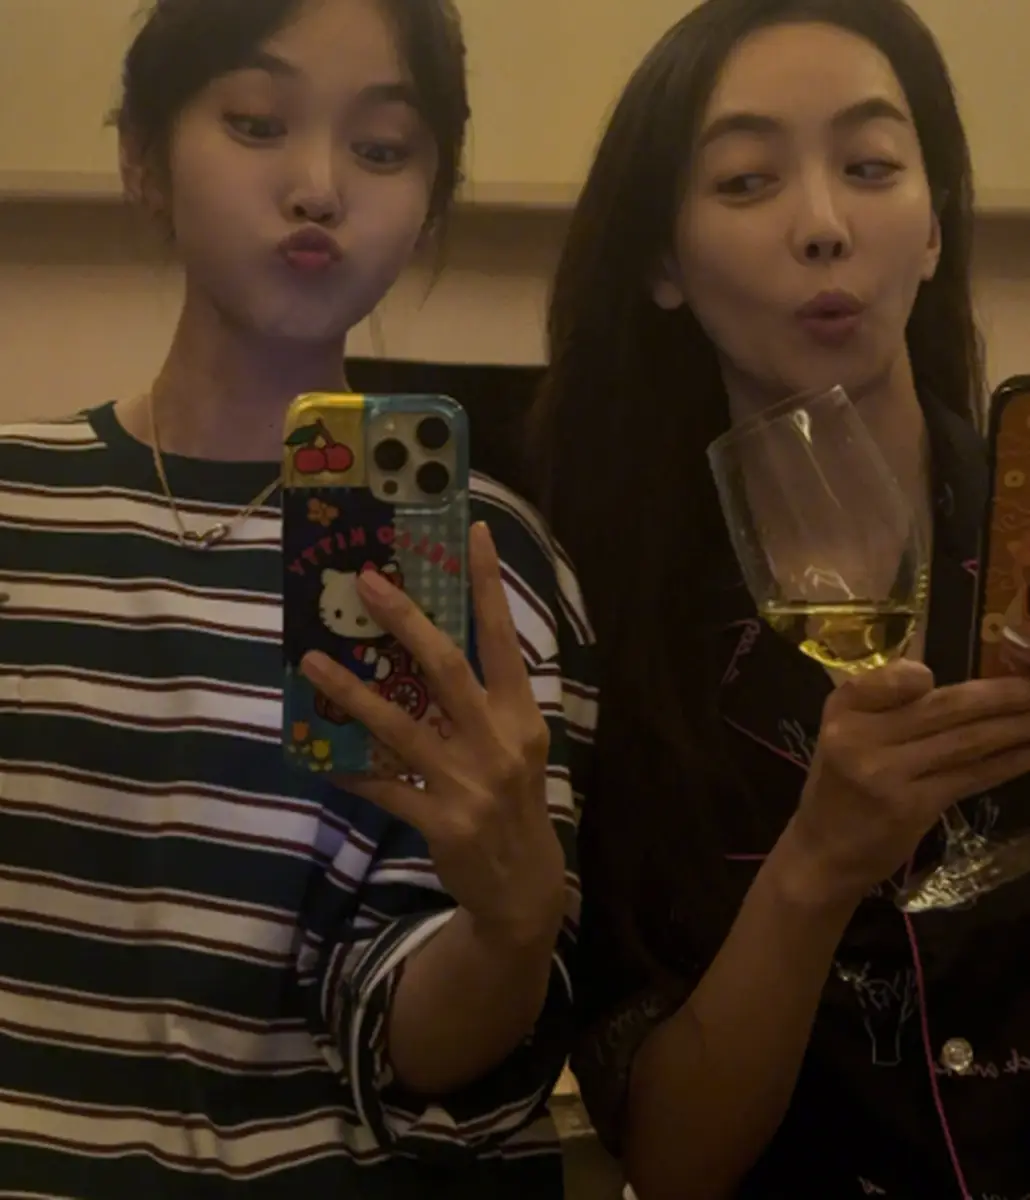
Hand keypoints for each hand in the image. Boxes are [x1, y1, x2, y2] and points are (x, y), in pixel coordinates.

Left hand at [300, 523, 565, 947]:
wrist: (524, 887)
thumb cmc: (516, 802)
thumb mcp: (515, 746)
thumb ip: (481, 704)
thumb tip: (423, 655)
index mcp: (520, 714)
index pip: (503, 637)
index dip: (488, 584)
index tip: (473, 531)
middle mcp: (498, 740)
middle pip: (446, 667)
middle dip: (405, 620)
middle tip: (366, 580)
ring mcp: (469, 782)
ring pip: (400, 724)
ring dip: (352, 690)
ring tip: (312, 659)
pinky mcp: (442, 821)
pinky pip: (384, 788)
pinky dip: (351, 771)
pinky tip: (320, 757)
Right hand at [775, 660, 1029, 908]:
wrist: (822, 851)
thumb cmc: (840, 784)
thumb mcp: (845, 733)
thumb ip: (887, 706)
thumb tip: (957, 683)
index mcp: (844, 707)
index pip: (897, 677)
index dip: (938, 675)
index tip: (967, 670)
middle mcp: (861, 735)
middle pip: (946, 707)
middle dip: (1002, 696)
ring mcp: (886, 773)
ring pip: (966, 741)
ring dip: (1015, 727)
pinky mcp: (912, 807)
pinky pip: (970, 776)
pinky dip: (1006, 763)